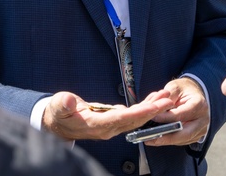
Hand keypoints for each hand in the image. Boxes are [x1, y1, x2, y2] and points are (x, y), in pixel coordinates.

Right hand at [42, 90, 173, 140]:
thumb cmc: (58, 114)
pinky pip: (132, 116)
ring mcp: (111, 127)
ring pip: (136, 119)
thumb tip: (69, 101)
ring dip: (151, 109)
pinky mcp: (113, 122)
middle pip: (134, 120)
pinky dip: (144, 108)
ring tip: (166, 97)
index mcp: (95, 125)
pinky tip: (153, 100)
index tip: (153, 107)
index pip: (121, 119)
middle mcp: (107, 129)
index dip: (138, 113)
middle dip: (152, 111)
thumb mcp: (57, 106)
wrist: (58, 124)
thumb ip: (63, 104)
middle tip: (168, 100)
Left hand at [142, 77, 208, 146]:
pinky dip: (169, 140)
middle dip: (166, 137)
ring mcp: (201, 129)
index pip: (181, 115)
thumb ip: (166, 97)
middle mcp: (203, 119)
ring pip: (182, 139)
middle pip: (185, 133)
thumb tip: (156, 110)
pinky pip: (182, 141)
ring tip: (150, 138)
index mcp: (199, 104)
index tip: (153, 118)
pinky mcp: (196, 135)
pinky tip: (157, 138)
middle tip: (150, 137)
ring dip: (166, 140)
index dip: (166, 118)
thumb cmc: (183, 90)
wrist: (193, 93)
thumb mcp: (174, 87)